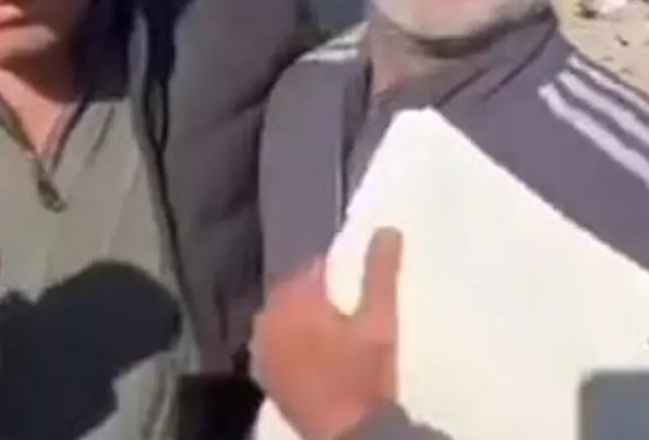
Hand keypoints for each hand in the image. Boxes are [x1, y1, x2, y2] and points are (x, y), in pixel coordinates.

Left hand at [252, 228, 402, 439]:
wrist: (347, 433)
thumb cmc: (364, 374)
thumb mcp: (380, 320)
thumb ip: (381, 272)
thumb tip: (387, 229)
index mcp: (294, 299)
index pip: (311, 269)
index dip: (332, 274)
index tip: (352, 286)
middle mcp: (269, 318)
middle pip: (292, 292)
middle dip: (314, 295)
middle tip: (343, 310)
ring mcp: (262, 349)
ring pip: (281, 318)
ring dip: (300, 319)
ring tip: (329, 332)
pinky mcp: (264, 374)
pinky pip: (274, 345)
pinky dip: (289, 343)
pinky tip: (311, 355)